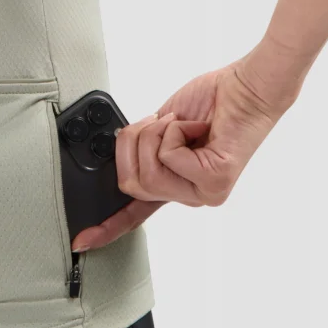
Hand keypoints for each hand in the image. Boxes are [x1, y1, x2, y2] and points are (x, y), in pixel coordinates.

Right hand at [71, 55, 295, 252]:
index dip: (106, 228)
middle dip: (133, 144)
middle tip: (158, 124)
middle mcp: (188, 195)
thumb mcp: (159, 129)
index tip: (82, 241)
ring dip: (155, 134)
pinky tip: (197, 128)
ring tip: (179, 124)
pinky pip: (169, 156)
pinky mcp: (215, 180)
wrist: (245, 86)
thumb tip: (116, 156)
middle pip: (130, 183)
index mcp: (172, 185)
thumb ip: (139, 152)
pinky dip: (175, 130)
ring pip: (147, 172)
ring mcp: (203, 193)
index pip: (134, 214)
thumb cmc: (208, 103)